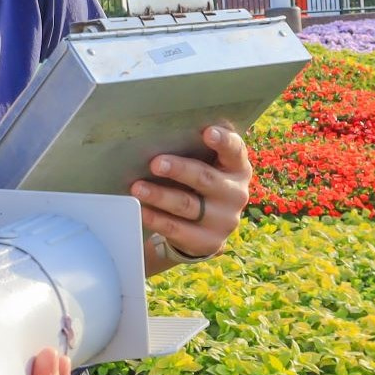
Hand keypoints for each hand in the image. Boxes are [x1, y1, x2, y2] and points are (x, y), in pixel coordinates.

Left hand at [132, 122, 252, 261]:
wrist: (206, 227)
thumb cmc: (199, 183)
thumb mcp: (205, 166)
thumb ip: (193, 151)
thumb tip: (157, 136)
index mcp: (237, 168)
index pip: (234, 150)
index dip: (222, 141)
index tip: (207, 132)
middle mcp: (236, 194)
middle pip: (205, 179)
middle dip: (179, 170)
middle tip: (155, 163)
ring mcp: (224, 220)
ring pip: (187, 205)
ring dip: (159, 195)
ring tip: (137, 187)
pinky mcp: (209, 242)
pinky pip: (177, 230)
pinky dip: (156, 219)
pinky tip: (141, 211)